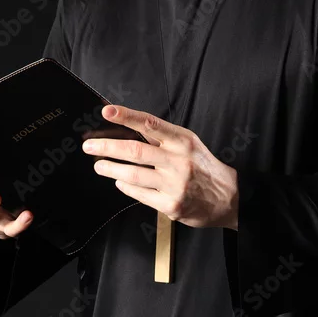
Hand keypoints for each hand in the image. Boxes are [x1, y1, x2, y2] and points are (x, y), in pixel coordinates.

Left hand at [82, 105, 238, 229]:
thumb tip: (129, 127)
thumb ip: (162, 138)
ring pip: (133, 175)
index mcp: (183, 140)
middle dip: (107, 147)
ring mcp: (174, 184)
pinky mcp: (171, 205)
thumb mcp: (189, 144)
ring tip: (99, 166)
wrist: (229, 197)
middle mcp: (178, 160)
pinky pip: (140, 194)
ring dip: (111, 169)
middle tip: (89, 146)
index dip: (127, 116)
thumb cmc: (203, 166)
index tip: (107, 111)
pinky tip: (119, 182)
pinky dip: (126, 186)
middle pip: (135, 151)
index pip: (150, 124)